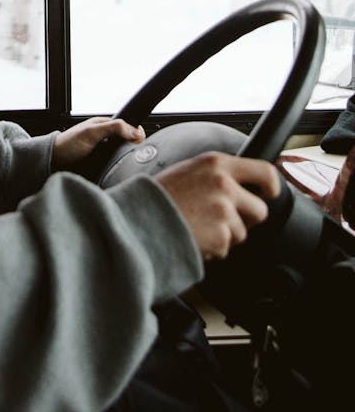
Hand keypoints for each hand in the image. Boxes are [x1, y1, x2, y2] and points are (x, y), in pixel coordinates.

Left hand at [52, 115, 144, 170]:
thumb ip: (113, 128)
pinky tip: (120, 172)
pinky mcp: (100, 164)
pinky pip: (114, 166)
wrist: (53, 161)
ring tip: (130, 165)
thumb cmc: (68, 144)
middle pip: (127, 142)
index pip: (128, 127)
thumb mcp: (91, 132)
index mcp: (105, 125)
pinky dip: (117, 169)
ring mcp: (103, 151)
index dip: (137, 134)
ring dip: (125, 160)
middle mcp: (105, 138)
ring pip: (122, 155)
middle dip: (133, 148)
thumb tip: (136, 132)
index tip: (142, 142)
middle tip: (138, 155)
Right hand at [155, 152, 281, 260]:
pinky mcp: (221, 235)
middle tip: (220, 218)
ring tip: (198, 226)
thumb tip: (239, 186)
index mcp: (216, 163)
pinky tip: (194, 236)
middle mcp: (224, 184)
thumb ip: (216, 175)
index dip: (271, 187)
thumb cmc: (158, 196)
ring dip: (224, 235)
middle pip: (259, 209)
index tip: (268, 194)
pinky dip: (213, 248)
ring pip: (241, 232)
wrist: (138, 219)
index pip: (264, 171)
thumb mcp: (188, 170)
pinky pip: (226, 248)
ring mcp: (224, 211)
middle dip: (244, 218)